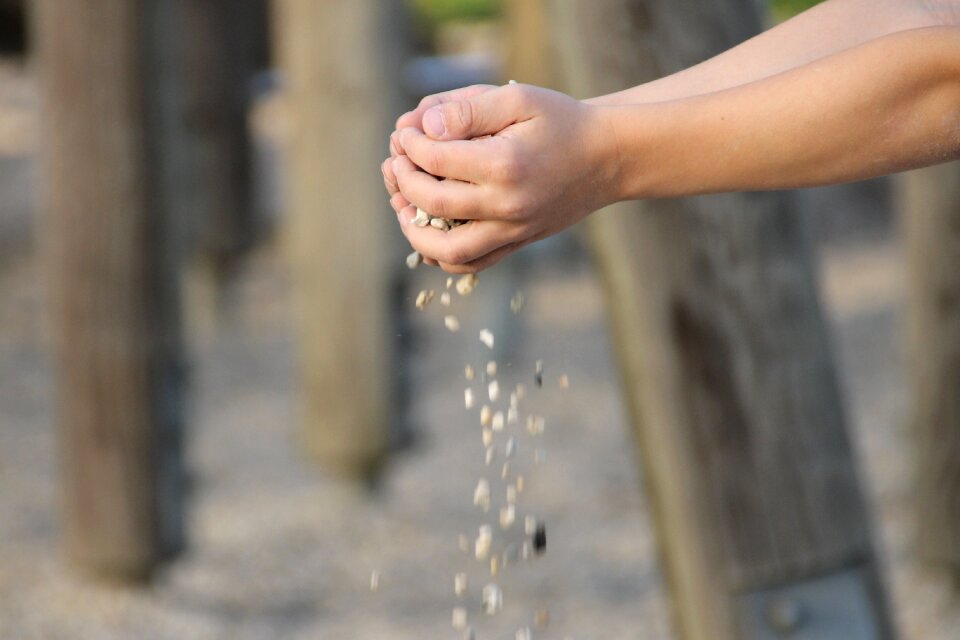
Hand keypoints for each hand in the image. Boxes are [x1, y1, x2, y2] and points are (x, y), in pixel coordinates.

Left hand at [388, 83, 617, 272]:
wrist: (608, 157)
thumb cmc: (562, 122)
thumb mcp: (518, 98)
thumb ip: (468, 109)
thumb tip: (423, 126)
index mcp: (505, 165)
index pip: (435, 159)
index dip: (410, 144)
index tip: (405, 133)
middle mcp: (508, 206)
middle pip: (432, 204)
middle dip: (403, 182)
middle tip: (396, 162)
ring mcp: (514, 231)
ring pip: (448, 251)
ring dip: (414, 231)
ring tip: (401, 204)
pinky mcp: (518, 243)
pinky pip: (471, 264)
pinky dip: (442, 254)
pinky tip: (428, 227)